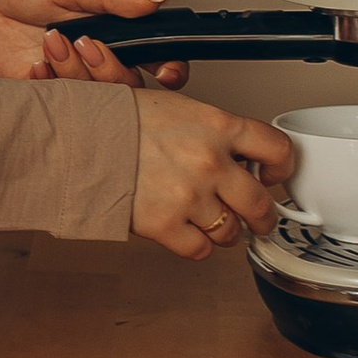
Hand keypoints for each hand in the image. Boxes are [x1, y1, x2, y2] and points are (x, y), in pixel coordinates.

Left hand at [0, 0, 188, 90]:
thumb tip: (154, 1)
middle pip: (130, 86)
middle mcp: (99, 60)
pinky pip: (59, 104)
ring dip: (74, 72)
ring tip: (50, 41)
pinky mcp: (45, 93)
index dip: (170, 69)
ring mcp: (74, 79)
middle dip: (111, 69)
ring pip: (96, 97)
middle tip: (85, 43)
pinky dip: (48, 85)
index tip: (167, 71)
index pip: (158, 58)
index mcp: (116, 32)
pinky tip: (34, 64)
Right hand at [130, 96, 292, 261]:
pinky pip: (200, 250)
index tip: (274, 176)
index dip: (282, 168)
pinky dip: (198, 247)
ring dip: (226, 233)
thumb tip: (234, 150)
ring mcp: (189, 196)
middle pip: (260, 203)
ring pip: (230, 231)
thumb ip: (210, 130)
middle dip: (263, 218)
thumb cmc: (117, 119)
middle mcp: (210, 162)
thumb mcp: (175, 107)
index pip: (277, 149)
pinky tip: (189, 235)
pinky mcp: (166, 224)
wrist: (75, 138)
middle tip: (259, 220)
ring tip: (213, 225)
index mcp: (217, 127)